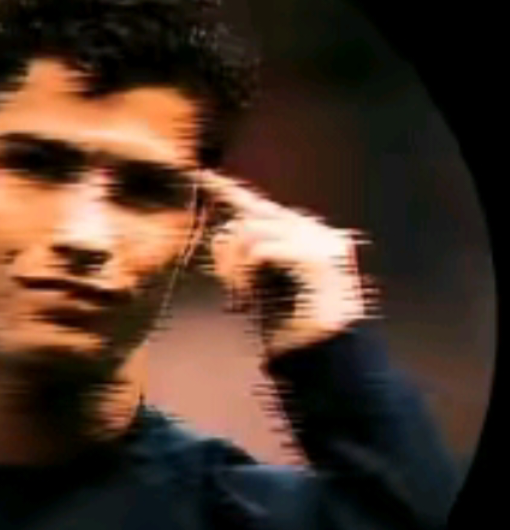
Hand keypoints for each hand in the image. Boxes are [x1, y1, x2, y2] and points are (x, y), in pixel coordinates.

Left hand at [197, 172, 369, 357]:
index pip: (259, 205)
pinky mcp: (319, 257)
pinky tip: (249, 292)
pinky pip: (262, 249)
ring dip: (234, 264)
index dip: (229, 190)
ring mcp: (321, 241)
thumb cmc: (291, 323)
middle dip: (226, 248)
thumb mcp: (261, 282)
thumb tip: (222, 236)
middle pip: (249, 215)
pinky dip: (246, 271)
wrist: (325, 353)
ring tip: (240, 291)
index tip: (203, 176)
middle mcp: (313, 230)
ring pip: (251, 230)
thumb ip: (248, 255)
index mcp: (302, 233)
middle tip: (226, 281)